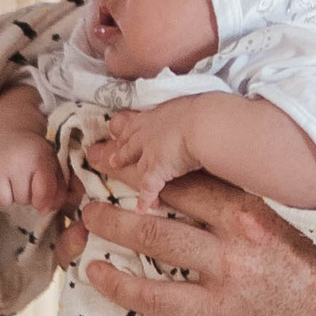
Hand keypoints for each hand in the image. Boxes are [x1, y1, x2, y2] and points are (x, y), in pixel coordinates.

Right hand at [0, 125, 69, 213]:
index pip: (42, 193)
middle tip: (23, 182)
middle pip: (22, 199)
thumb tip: (44, 211)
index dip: (42, 201)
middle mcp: (15, 160)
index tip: (40, 196)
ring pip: (1, 201)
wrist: (7, 131)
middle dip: (25, 196)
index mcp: (38, 158)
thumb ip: (57, 190)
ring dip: (7, 198)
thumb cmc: (32, 154)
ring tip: (9, 185)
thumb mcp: (51, 165)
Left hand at [79, 173, 315, 315]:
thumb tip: (242, 179)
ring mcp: (224, 271)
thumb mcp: (311, 221)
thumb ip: (272, 200)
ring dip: (113, 223)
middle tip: (100, 172)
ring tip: (89, 214)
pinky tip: (95, 272)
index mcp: (262, 202)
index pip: (201, 169)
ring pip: (153, 236)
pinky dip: (119, 282)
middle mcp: (238, 231)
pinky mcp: (218, 312)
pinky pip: (155, 296)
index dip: (166, 158)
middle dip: (130, 181)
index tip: (141, 149)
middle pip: (169, 194)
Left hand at [88, 102, 202, 208]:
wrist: (203, 123)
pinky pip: (148, 188)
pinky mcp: (157, 170)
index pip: (136, 125)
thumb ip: (189, 113)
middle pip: (130, 146)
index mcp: (157, 116)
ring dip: (133, 177)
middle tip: (112, 161)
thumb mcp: (192, 107)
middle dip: (122, 154)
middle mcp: (149, 134)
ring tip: (130, 186)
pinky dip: (146, 199)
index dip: (127, 132)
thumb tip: (198, 114)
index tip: (119, 135)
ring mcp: (150, 153)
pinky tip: (143, 209)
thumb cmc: (203, 112)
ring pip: (138, 168)